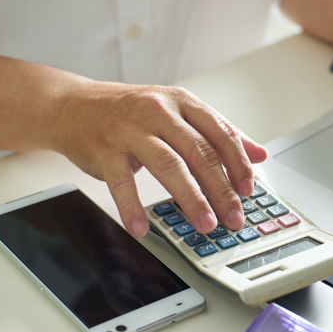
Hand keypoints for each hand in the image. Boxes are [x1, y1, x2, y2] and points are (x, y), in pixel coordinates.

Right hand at [53, 82, 266, 237]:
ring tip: (204, 224)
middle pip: (199, 152)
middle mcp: (159, 112)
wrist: (73, 105)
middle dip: (221, 189)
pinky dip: (132, 207)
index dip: (238, 163)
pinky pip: (121, 182)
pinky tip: (142, 228)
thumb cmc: (128, 112)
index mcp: (182, 103)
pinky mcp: (105, 150)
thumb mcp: (177, 112)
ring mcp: (130, 131)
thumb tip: (259, 153)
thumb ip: (218, 132)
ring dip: (190, 199)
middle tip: (233, 217)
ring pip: (169, 166)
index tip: (249, 190)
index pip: (220, 133)